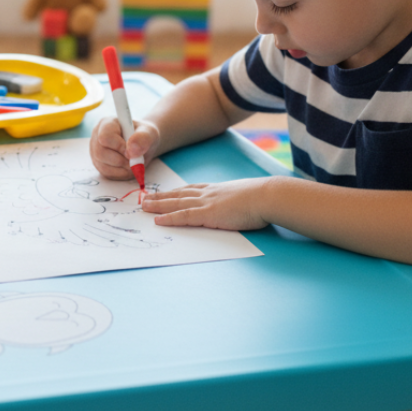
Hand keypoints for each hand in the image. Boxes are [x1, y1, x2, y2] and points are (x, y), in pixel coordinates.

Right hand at [90, 114, 160, 179]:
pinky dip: (121, 174)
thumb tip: (131, 151)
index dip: (119, 147)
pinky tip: (128, 167)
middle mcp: (96, 137)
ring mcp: (95, 152)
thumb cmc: (144, 136)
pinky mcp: (99, 164)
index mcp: (106, 123)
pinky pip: (107, 174)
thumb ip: (143, 138)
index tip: (132, 151)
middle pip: (101, 153)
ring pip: (103, 166)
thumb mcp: (149, 133)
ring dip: (122, 168)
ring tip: (132, 161)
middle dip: (121, 160)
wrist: (142, 145)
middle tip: (134, 159)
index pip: (105, 137)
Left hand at [142, 176, 274, 230]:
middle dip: (161, 197)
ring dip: (158, 206)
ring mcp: (207, 203)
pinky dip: (169, 218)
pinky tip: (157, 221)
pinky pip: (184, 216)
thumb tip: (236, 206)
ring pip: (176, 203)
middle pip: (179, 194)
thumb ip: (235, 201)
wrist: (267, 196)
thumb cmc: (262, 198)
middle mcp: (208, 194)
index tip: (164, 192)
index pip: (191, 189)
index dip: (175, 191)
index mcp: (217, 189)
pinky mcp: (208, 214)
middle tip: (145, 199)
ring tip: (144, 208)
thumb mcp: (244, 197)